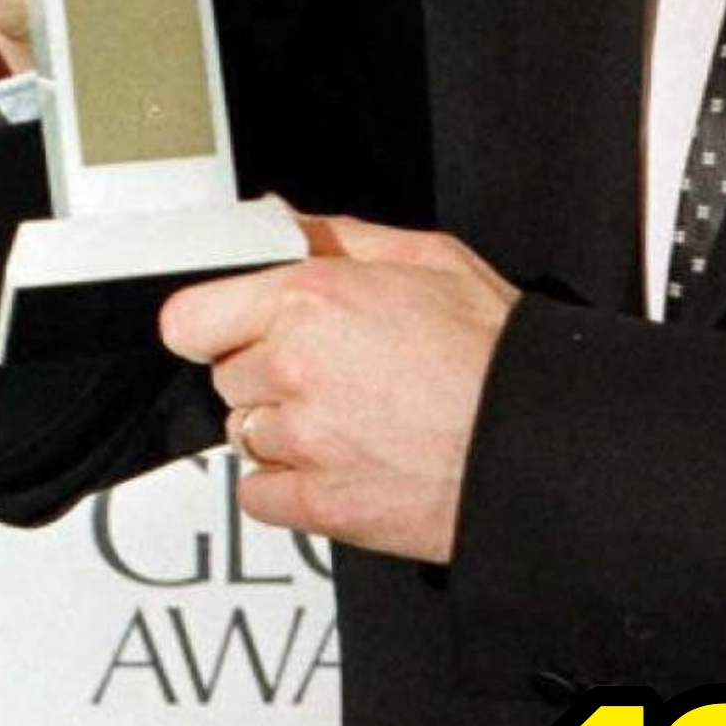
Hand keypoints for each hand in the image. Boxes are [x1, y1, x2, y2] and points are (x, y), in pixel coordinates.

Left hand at [157, 215, 520, 563]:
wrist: (535, 439)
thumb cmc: (497, 352)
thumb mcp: (431, 258)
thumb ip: (340, 235)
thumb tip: (285, 221)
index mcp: (313, 300)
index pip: (190, 319)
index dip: (215, 322)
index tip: (234, 328)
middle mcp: (296, 369)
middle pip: (226, 374)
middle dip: (268, 369)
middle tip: (332, 368)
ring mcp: (302, 441)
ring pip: (244, 432)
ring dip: (282, 426)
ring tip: (349, 415)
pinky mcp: (315, 504)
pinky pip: (257, 493)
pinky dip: (288, 483)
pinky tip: (340, 460)